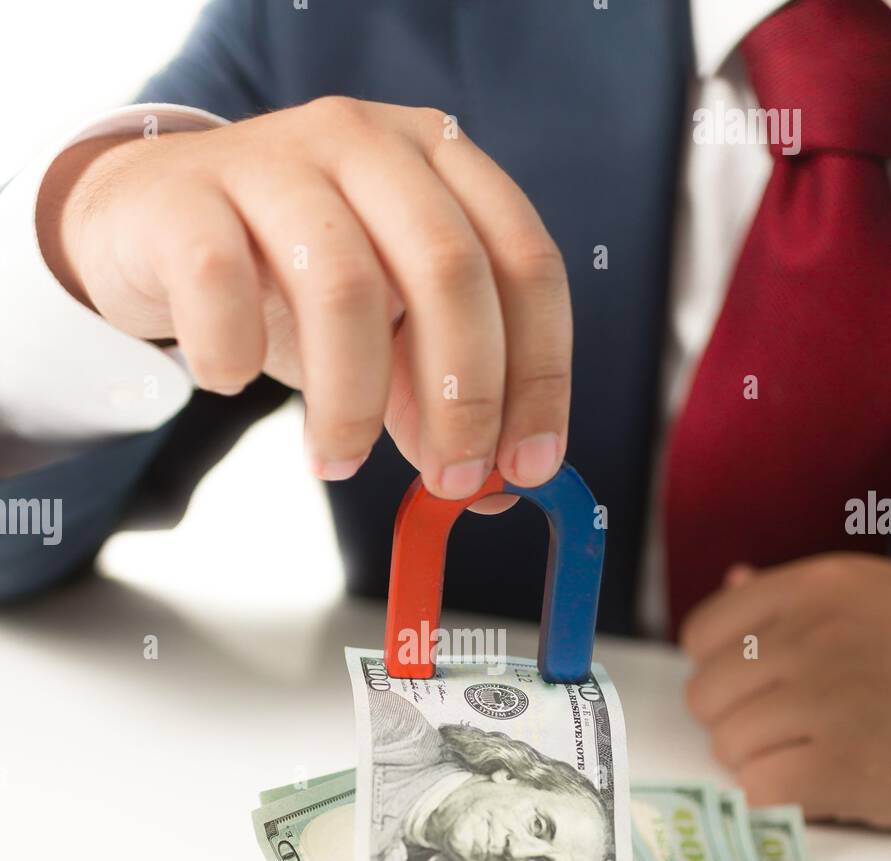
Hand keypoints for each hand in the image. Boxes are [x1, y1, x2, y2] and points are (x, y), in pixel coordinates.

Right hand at [36, 101, 571, 504]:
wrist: (151, 223)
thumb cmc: (285, 278)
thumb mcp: (381, 331)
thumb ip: (435, 395)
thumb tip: (491, 489)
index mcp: (440, 163)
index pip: (525, 264)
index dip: (540, 375)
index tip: (529, 465)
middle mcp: (368, 143)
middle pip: (450, 270)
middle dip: (463, 397)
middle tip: (450, 480)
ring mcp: (275, 158)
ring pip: (344, 286)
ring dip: (353, 402)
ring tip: (336, 463)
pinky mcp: (186, 195)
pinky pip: (222, 283)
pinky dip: (234, 353)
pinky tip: (231, 379)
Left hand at [681, 554, 890, 830]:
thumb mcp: (881, 600)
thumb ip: (802, 599)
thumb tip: (732, 582)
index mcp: (819, 586)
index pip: (704, 632)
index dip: (725, 671)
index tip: (761, 689)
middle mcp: (814, 634)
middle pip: (708, 695)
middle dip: (743, 722)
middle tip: (798, 732)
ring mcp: (828, 698)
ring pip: (730, 746)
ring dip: (769, 763)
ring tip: (828, 756)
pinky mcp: (843, 764)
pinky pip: (759, 790)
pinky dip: (786, 801)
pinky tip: (831, 789)